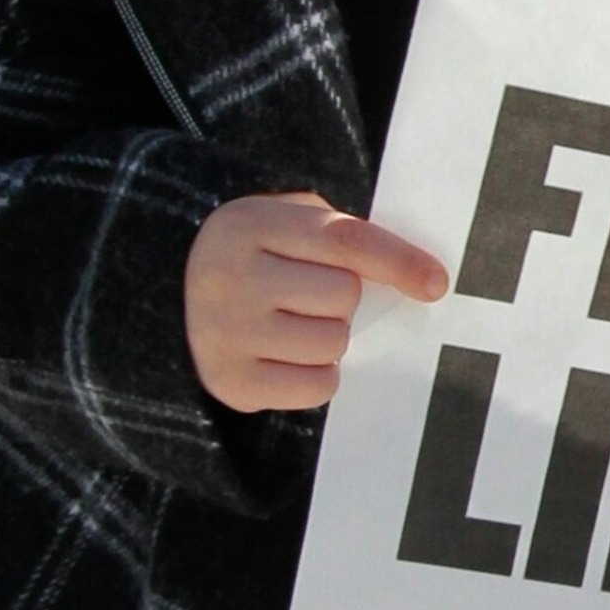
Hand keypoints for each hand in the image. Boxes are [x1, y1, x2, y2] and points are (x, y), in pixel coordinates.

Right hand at [184, 192, 447, 412]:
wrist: (173, 299)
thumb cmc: (258, 259)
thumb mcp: (286, 224)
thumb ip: (345, 238)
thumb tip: (424, 279)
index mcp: (250, 224)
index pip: (345, 242)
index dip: (398, 261)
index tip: (436, 283)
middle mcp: (230, 276)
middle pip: (343, 295)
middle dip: (341, 299)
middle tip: (306, 296)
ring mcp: (226, 333)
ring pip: (334, 343)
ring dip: (330, 339)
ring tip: (293, 326)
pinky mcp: (232, 382)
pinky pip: (319, 386)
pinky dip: (317, 376)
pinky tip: (288, 357)